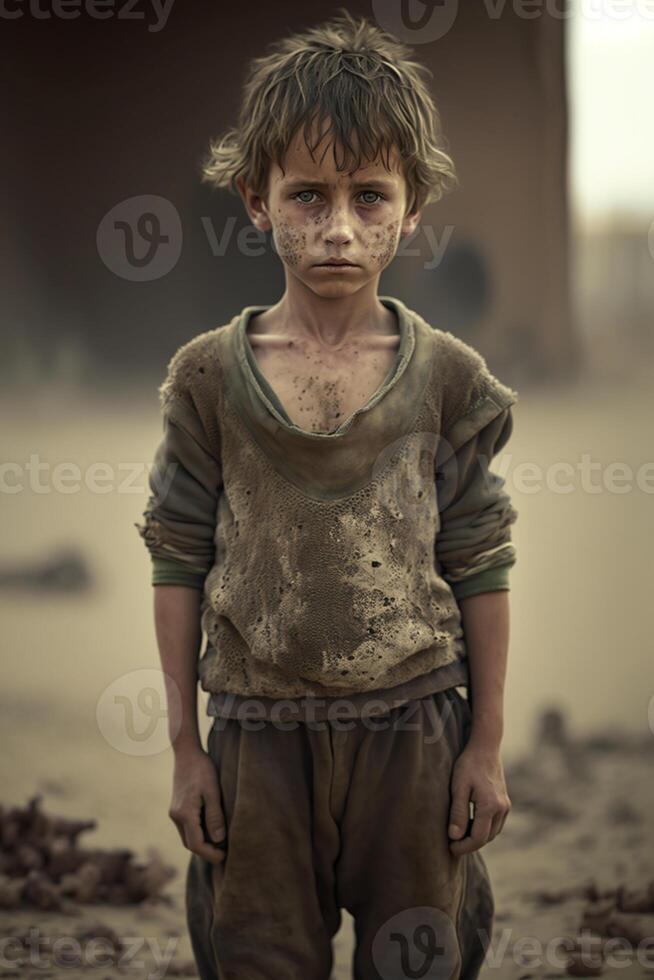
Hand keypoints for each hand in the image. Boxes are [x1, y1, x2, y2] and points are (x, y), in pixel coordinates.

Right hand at [169, 746, 226, 863]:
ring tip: (221, 843)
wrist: (187, 753)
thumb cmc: (202, 769)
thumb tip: (219, 840)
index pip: (196, 844)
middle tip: (226, 852)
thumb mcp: (213, 791)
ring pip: (187, 837)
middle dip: (207, 851)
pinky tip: (212, 829)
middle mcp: (176, 816)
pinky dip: (198, 833)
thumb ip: (215, 816)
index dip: (210, 854)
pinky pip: (187, 828)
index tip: (225, 857)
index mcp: (184, 814)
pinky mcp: (177, 808)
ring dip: (202, 843)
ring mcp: (175, 812)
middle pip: (190, 844)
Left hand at [447, 742, 510, 854]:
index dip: (464, 847)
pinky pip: (496, 824)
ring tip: (459, 833)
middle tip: (452, 842)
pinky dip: (484, 828)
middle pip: (486, 838)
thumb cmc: (468, 765)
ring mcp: (505, 806)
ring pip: (492, 832)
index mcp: (490, 806)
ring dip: (477, 837)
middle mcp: (502, 808)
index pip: (478, 838)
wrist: (485, 747)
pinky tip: (470, 822)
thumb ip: (458, 812)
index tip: (450, 847)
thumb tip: (455, 836)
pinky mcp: (505, 803)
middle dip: (470, 844)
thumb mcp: (458, 787)